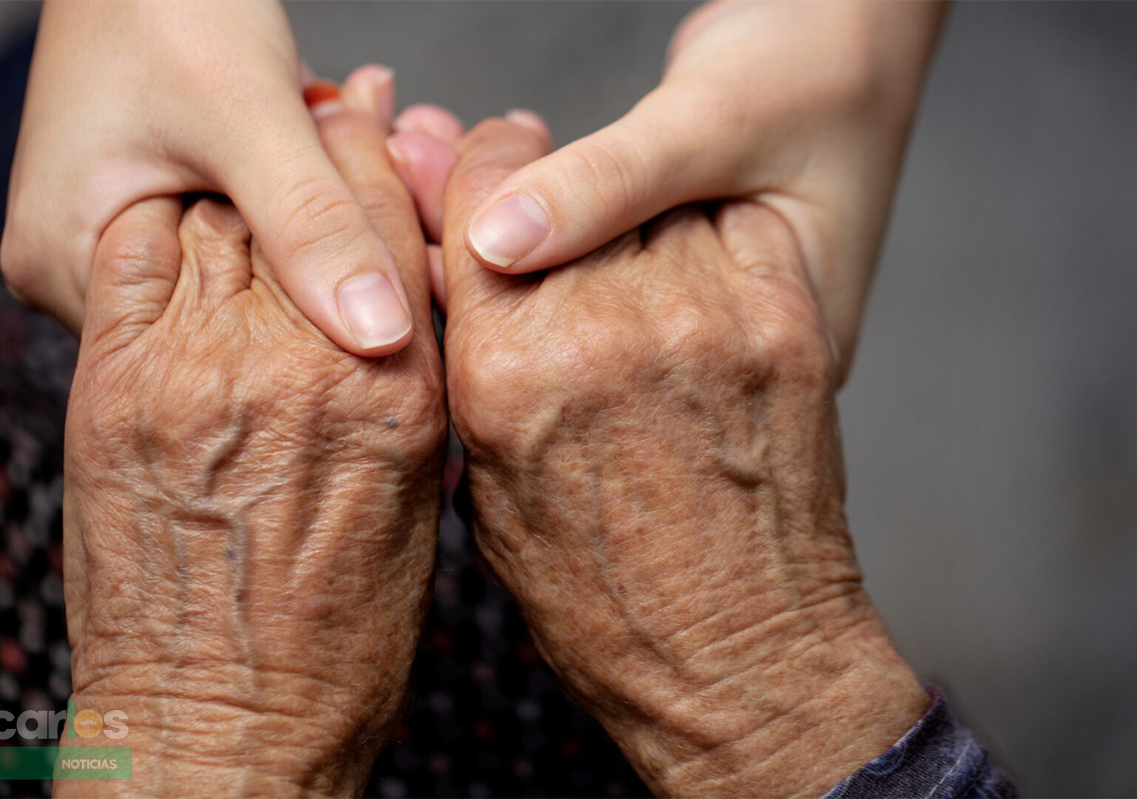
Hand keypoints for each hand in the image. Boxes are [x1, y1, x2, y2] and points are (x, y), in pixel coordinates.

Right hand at [2, 0, 415, 356]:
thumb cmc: (167, 3)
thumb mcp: (249, 117)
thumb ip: (311, 225)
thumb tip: (380, 336)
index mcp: (61, 270)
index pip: (204, 344)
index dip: (303, 310)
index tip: (379, 255)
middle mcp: (72, 272)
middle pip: (222, 309)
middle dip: (310, 254)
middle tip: (383, 181)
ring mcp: (109, 241)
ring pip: (241, 268)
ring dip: (307, 220)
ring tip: (360, 148)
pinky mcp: (145, 207)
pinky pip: (237, 229)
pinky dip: (290, 195)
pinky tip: (325, 143)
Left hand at [58, 76, 444, 794]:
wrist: (219, 726)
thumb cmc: (333, 648)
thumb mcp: (418, 514)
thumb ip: (409, 397)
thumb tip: (401, 322)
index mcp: (396, 398)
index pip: (395, 231)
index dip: (387, 165)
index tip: (383, 132)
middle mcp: (302, 367)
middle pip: (308, 202)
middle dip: (320, 148)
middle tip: (326, 112)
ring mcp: (200, 371)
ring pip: (222, 216)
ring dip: (240, 180)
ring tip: (250, 166)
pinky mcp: (116, 387)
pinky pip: (136, 253)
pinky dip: (159, 224)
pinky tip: (179, 224)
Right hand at [430, 119, 927, 796]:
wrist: (740, 658)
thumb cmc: (604, 602)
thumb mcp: (490, 492)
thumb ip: (469, 370)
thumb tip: (458, 281)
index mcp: (507, 370)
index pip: (481, 196)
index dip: (480, 173)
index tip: (490, 175)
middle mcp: (604, 327)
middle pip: (564, 186)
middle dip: (551, 196)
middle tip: (560, 235)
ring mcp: (705, 318)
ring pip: (652, 200)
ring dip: (632, 223)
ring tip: (630, 282)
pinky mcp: (785, 323)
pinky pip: (732, 225)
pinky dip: (709, 238)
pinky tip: (693, 290)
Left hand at [458, 0, 948, 378]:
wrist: (849, 38)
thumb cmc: (815, 72)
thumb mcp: (717, 120)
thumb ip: (612, 182)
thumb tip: (498, 236)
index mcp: (756, 351)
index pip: (601, 354)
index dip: (492, 290)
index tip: (417, 216)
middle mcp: (704, 359)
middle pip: (557, 336)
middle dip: (461, 252)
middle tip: (399, 159)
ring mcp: (675, 328)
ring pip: (545, 301)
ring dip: (469, 225)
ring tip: (413, 148)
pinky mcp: (646, 288)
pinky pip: (556, 264)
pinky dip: (499, 211)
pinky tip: (445, 159)